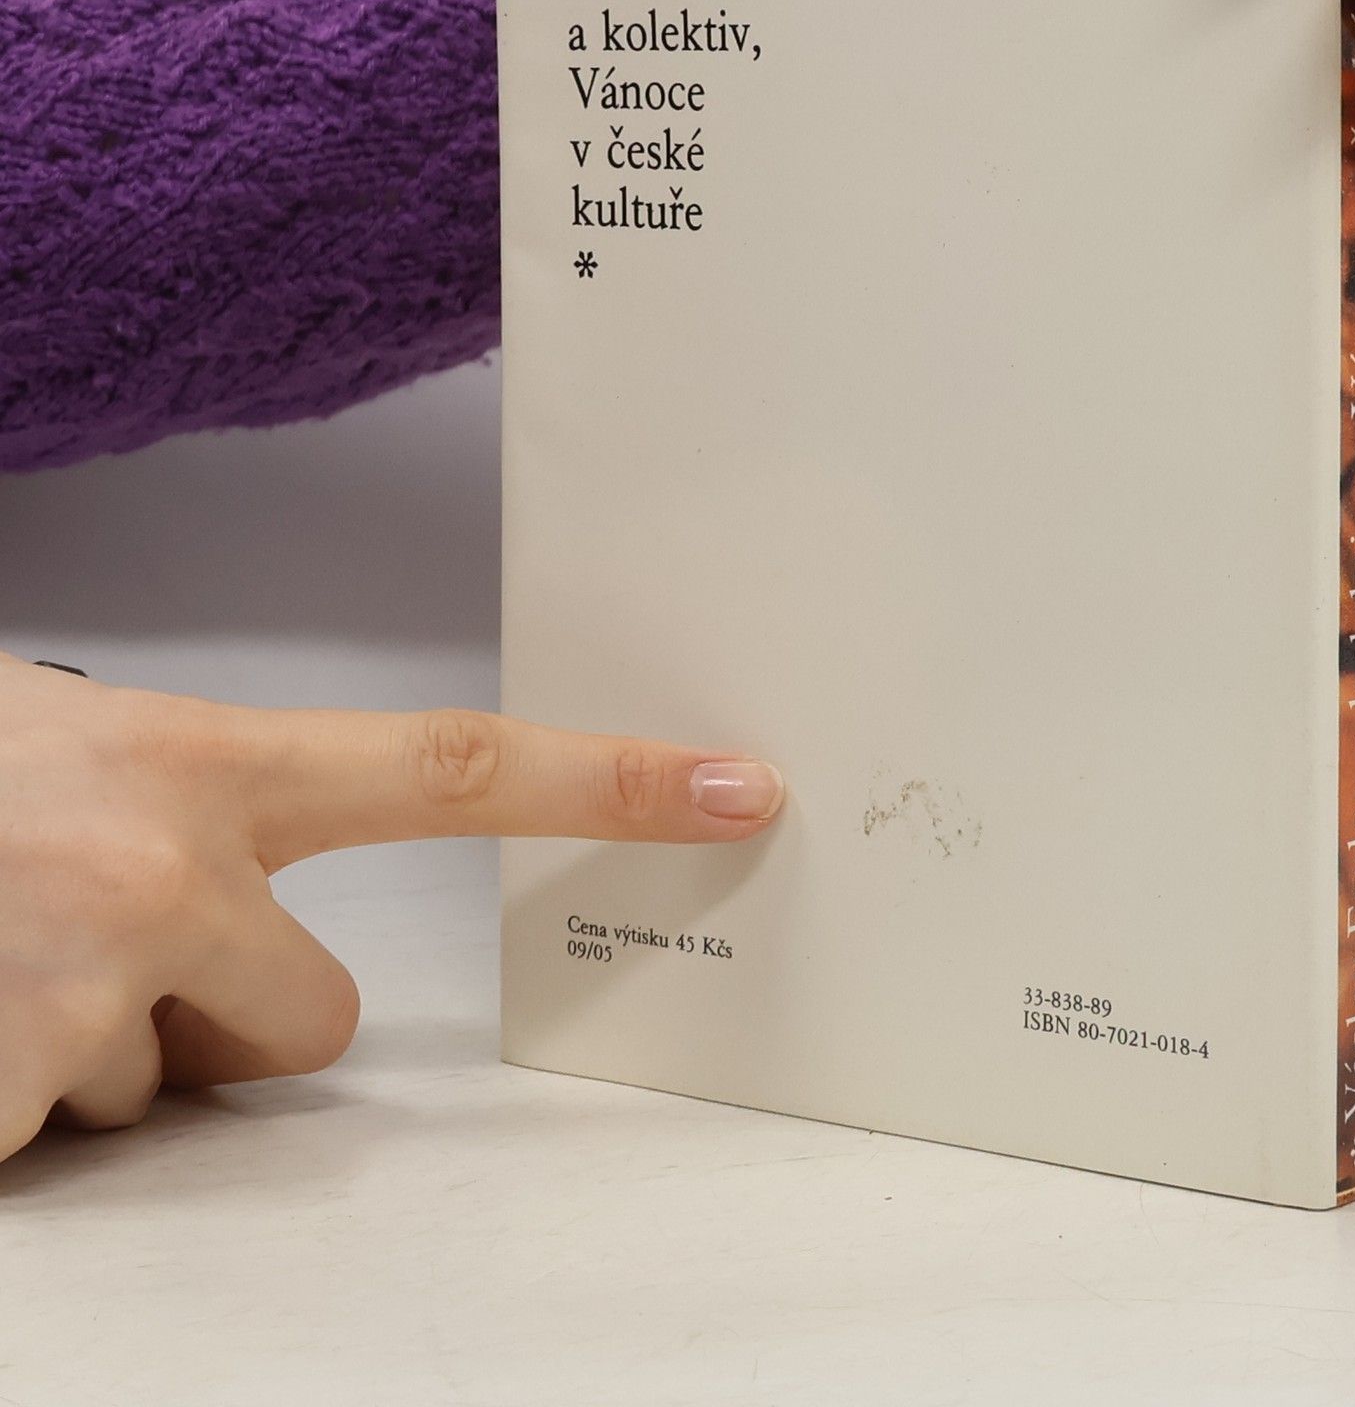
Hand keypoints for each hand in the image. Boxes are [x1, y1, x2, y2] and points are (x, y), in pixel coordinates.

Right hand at [0, 652, 783, 1161]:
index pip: (452, 768)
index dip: (609, 781)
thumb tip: (233, 914)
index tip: (737, 787)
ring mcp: (74, 995)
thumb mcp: (66, 753)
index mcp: (194, 766)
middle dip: (219, 1018)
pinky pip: (44, 1149)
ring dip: (77, 1053)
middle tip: (76, 944)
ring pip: (156, 1088)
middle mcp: (160, 876)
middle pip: (310, 1022)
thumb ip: (184, 814)